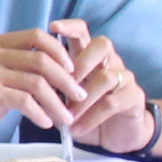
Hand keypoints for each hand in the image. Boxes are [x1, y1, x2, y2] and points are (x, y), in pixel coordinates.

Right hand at [0, 28, 87, 137]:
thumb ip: (22, 68)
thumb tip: (60, 70)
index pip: (36, 35)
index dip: (59, 51)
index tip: (73, 70)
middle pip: (41, 59)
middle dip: (66, 80)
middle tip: (79, 97)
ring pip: (37, 82)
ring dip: (57, 102)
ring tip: (65, 118)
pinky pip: (24, 101)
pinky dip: (40, 113)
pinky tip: (45, 123)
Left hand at [56, 26, 154, 152]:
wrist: (120, 133)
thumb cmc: (88, 112)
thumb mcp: (65, 100)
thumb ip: (51, 90)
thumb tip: (27, 87)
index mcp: (91, 58)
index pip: (83, 32)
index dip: (70, 27)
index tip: (52, 27)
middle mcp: (110, 63)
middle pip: (102, 45)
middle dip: (80, 62)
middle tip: (63, 83)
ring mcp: (124, 79)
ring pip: (106, 77)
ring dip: (82, 99)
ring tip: (66, 116)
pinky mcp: (133, 98)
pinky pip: (112, 103)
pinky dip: (90, 117)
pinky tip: (76, 130)